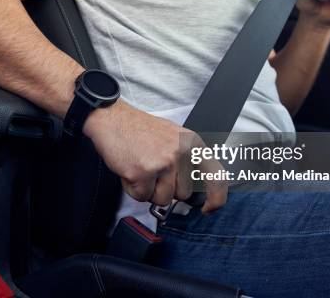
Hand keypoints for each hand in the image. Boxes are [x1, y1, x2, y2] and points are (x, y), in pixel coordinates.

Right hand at [84, 101, 227, 214]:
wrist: (113, 119)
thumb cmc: (140, 129)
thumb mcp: (173, 137)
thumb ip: (186, 160)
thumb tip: (191, 189)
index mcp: (192, 143)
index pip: (216, 176)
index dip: (216, 198)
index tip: (208, 209)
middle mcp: (180, 153)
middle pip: (182, 194)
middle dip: (166, 189)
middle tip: (153, 170)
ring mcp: (162, 163)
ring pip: (162, 199)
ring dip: (149, 190)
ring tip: (141, 168)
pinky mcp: (143, 173)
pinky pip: (141, 196)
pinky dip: (133, 188)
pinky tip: (130, 170)